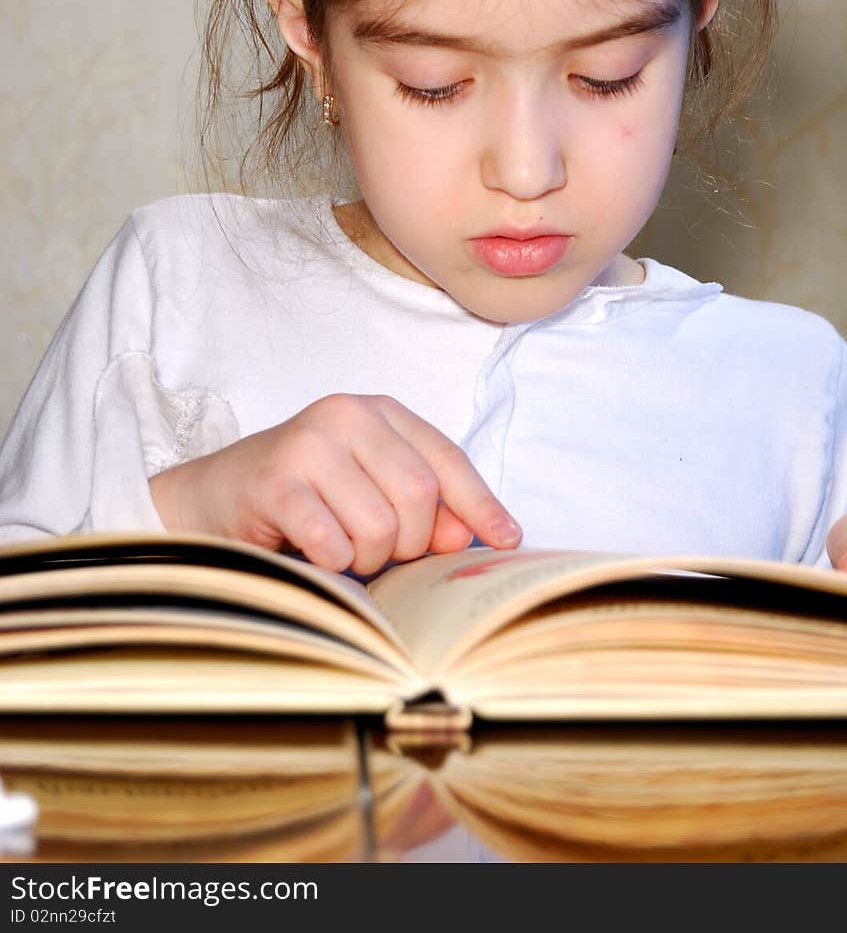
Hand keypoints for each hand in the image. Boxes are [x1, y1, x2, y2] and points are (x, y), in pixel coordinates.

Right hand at [149, 392, 520, 574]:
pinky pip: (333, 543)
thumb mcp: (371, 492)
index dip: (481, 504)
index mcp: (379, 412)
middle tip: (378, 553)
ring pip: (380, 527)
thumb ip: (425, 507)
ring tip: (340, 548)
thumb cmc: (303, 498)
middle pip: (420, 496)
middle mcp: (346, 414)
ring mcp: (309, 444)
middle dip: (408, 544)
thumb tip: (472, 535)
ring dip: (366, 560)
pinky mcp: (275, 480)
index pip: (448, 459)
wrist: (211, 497)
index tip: (507, 540)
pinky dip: (331, 563)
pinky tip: (312, 550)